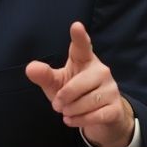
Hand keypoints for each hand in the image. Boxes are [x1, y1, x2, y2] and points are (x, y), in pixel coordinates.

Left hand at [25, 21, 134, 146]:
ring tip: (67, 112)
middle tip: (57, 105)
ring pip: (87, 102)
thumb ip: (44, 76)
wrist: (99, 116)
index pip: (82, 46)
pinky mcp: (116, 107)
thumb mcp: (56, 84)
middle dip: (64, 97)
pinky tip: (72, 120)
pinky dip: (80, 121)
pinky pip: (95, 115)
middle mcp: (101, 70)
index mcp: (84, 60)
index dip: (79, 37)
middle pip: (78, 84)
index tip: (76, 26)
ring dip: (71, 111)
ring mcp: (111, 89)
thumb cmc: (74, 93)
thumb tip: (30, 68)